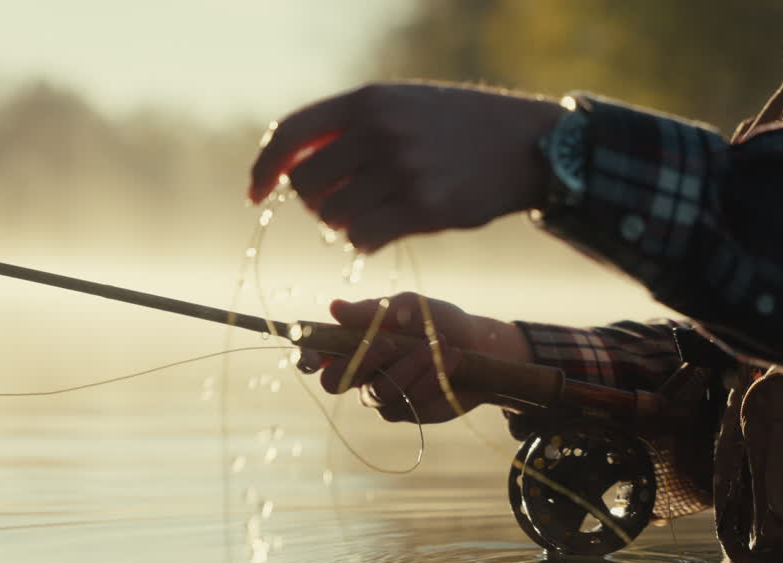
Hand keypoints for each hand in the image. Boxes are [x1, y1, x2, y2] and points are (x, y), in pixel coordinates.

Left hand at [249, 82, 565, 252]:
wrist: (525, 144)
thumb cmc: (459, 127)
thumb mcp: (403, 104)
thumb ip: (353, 126)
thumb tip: (293, 161)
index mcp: (369, 101)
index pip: (291, 134)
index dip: (265, 167)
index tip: (256, 192)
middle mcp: (380, 132)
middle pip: (307, 184)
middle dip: (313, 202)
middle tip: (336, 205)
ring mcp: (402, 171)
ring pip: (333, 216)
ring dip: (342, 224)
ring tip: (369, 215)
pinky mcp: (423, 209)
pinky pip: (363, 238)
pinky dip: (364, 242)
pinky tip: (383, 232)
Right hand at [299, 292, 531, 422]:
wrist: (477, 345)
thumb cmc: (436, 321)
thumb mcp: (408, 307)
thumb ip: (372, 311)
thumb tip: (335, 308)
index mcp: (351, 343)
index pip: (314, 355)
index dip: (306, 356)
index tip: (313, 353)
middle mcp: (359, 372)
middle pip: (333, 380)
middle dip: (361, 361)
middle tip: (390, 343)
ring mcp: (379, 394)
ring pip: (376, 390)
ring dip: (407, 366)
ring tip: (436, 345)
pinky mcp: (404, 411)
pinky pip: (405, 401)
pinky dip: (428, 379)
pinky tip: (450, 359)